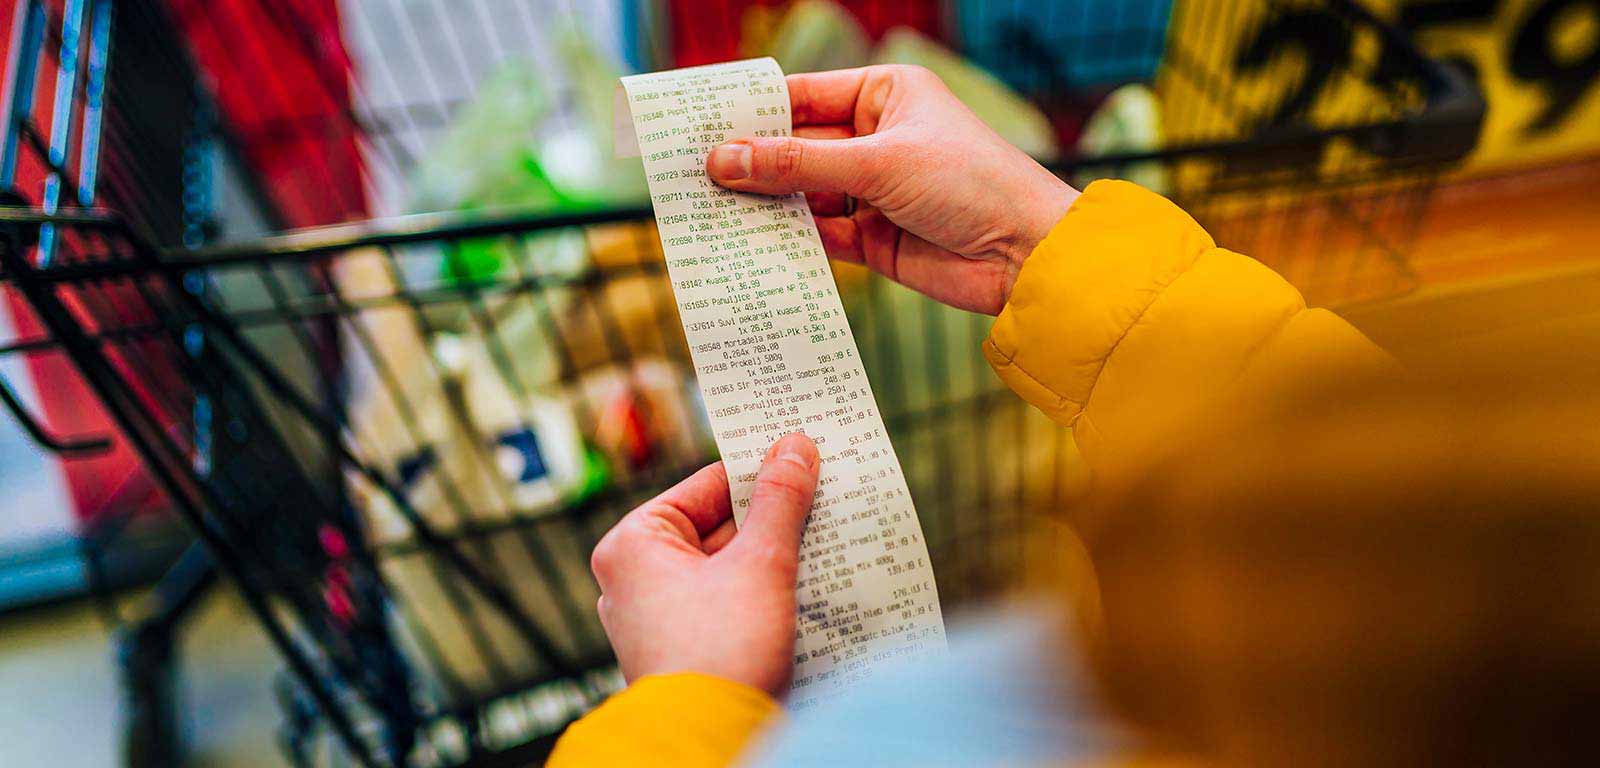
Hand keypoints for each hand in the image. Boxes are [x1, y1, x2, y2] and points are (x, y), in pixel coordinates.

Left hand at [590, 433, 819, 696]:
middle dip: (773, 521)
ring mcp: (655, 618)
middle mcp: (633, 578)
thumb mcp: (761, 563)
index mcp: (633, 544)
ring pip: (725, 567)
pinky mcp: (682, 650)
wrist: (710, 743)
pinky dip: (762, 595)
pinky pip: (726, 604)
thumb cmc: (720, 653)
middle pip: (718, 527)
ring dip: (773, 559)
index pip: (707, 485)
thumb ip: (781, 501)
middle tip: (825, 501)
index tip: (804, 459)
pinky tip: (807, 590)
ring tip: (825, 545)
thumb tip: (795, 446)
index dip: (760, 472)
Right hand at [707, 65, 1078, 314]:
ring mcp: (873, 190)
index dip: (750, 113)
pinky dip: (789, 240)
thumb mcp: (877, 164)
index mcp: (884, 96)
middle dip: (750, 163)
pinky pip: (818, 235)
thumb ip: (797, 165)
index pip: (801, 97)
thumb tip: (724, 160)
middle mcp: (876, 139)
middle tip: (690, 176)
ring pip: (801, 194)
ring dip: (764, 204)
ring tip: (709, 213)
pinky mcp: (874, 240)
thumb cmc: (971, 183)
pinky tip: (751, 244)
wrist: (1027, 256)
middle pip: (795, 148)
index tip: (697, 126)